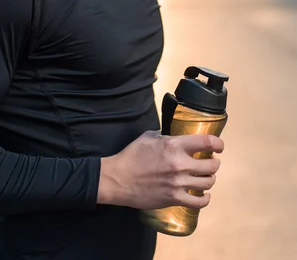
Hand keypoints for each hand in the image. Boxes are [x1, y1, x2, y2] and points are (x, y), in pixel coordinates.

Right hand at [97, 131, 223, 209]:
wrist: (119, 179)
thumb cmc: (132, 156)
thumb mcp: (147, 137)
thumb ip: (164, 136)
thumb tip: (172, 136)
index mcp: (174, 145)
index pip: (207, 142)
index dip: (218, 144)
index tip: (218, 146)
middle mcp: (180, 164)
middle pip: (212, 165)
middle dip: (214, 163)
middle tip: (209, 162)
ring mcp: (179, 183)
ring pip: (208, 183)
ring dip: (209, 179)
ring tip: (204, 177)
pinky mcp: (175, 198)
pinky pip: (200, 202)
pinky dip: (205, 198)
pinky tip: (203, 195)